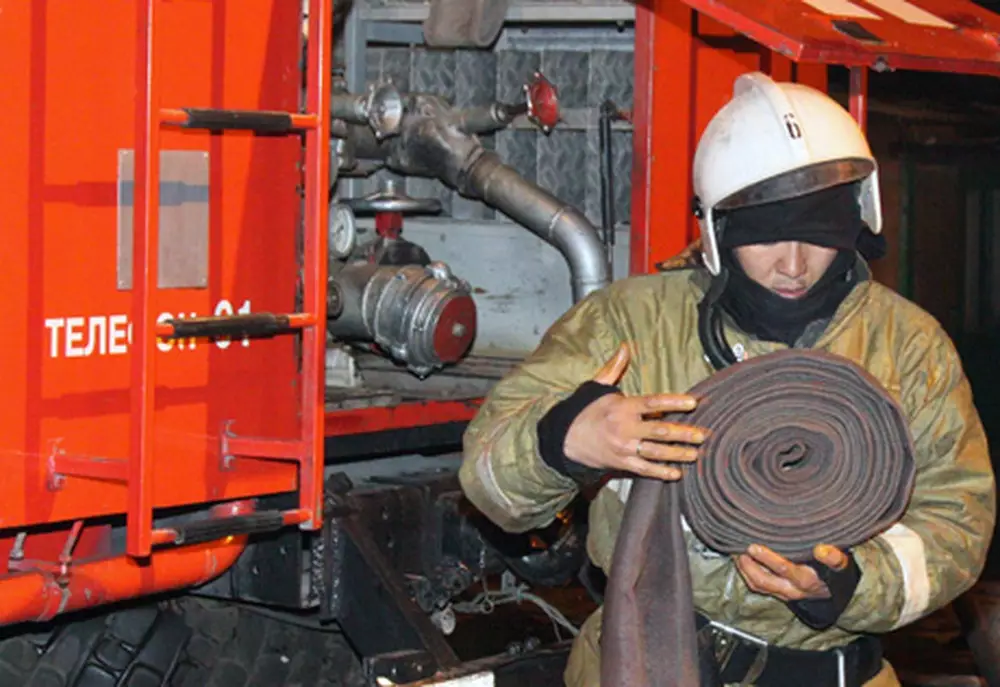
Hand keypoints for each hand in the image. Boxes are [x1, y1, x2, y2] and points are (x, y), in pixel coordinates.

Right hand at [563, 343, 707, 480]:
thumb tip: (625, 346)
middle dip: (684, 433)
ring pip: (656, 452)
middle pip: (660, 431)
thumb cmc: (584, 410)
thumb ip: (614, 367)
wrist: (565, 438)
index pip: (653, 403)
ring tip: (695, 453)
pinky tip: (676, 474)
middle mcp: (624, 427)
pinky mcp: (621, 462)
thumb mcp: (597, 386)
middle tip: (704, 435)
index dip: (674, 403)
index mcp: (622, 407)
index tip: (693, 402)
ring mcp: (623, 447)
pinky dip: (660, 473)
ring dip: (678, 454)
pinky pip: (644, 469)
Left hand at [736, 543, 849, 601]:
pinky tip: (742, 560)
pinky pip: (759, 587)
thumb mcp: (842, 565)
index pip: (784, 569)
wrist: (838, 593)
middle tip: (739, 548)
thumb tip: (822, 550)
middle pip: (765, 579)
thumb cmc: (837, 573)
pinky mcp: (779, 594)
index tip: (754, 547)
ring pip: (759, 585)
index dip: (767, 559)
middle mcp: (793, 589)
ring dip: (745, 569)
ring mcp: (784, 593)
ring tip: (736, 552)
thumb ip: (835, 558)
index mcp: (808, 580)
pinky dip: (747, 574)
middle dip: (749, 564)